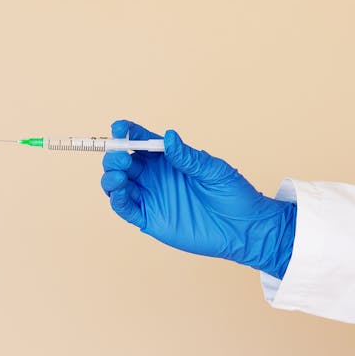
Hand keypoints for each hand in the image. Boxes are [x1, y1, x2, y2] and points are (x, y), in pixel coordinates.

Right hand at [100, 120, 296, 278]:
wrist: (243, 228)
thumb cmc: (232, 194)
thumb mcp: (213, 170)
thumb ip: (187, 157)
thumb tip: (168, 137)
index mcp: (167, 159)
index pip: (140, 141)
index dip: (127, 132)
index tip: (120, 127)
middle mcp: (154, 176)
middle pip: (122, 162)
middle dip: (115, 156)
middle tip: (121, 158)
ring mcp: (150, 197)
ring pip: (117, 185)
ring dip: (111, 177)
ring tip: (120, 176)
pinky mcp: (150, 219)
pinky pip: (126, 209)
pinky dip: (117, 200)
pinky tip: (120, 192)